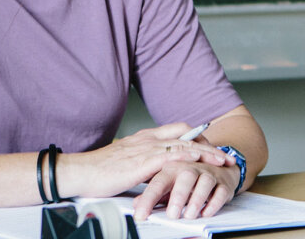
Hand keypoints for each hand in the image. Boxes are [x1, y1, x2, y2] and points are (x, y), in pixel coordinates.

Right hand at [59, 123, 231, 200]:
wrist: (80, 172)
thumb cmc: (100, 171)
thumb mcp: (129, 164)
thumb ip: (146, 165)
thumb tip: (160, 174)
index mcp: (146, 137)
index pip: (179, 130)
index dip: (198, 138)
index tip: (212, 148)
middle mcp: (149, 139)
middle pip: (186, 134)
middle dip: (208, 144)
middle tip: (224, 155)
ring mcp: (146, 148)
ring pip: (184, 144)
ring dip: (205, 152)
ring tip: (221, 160)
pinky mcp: (142, 161)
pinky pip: (171, 155)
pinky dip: (187, 156)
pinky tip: (199, 160)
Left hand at [132, 159, 239, 220]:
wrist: (218, 168)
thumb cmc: (188, 179)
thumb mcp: (168, 185)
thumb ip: (152, 194)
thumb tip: (136, 205)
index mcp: (172, 168)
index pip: (159, 182)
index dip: (149, 199)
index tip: (140, 216)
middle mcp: (191, 168)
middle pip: (186, 176)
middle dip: (179, 196)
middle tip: (172, 215)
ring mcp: (209, 174)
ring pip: (205, 182)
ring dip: (197, 199)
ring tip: (190, 215)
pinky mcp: (223, 183)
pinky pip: (221, 191)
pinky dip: (215, 203)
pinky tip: (206, 213)